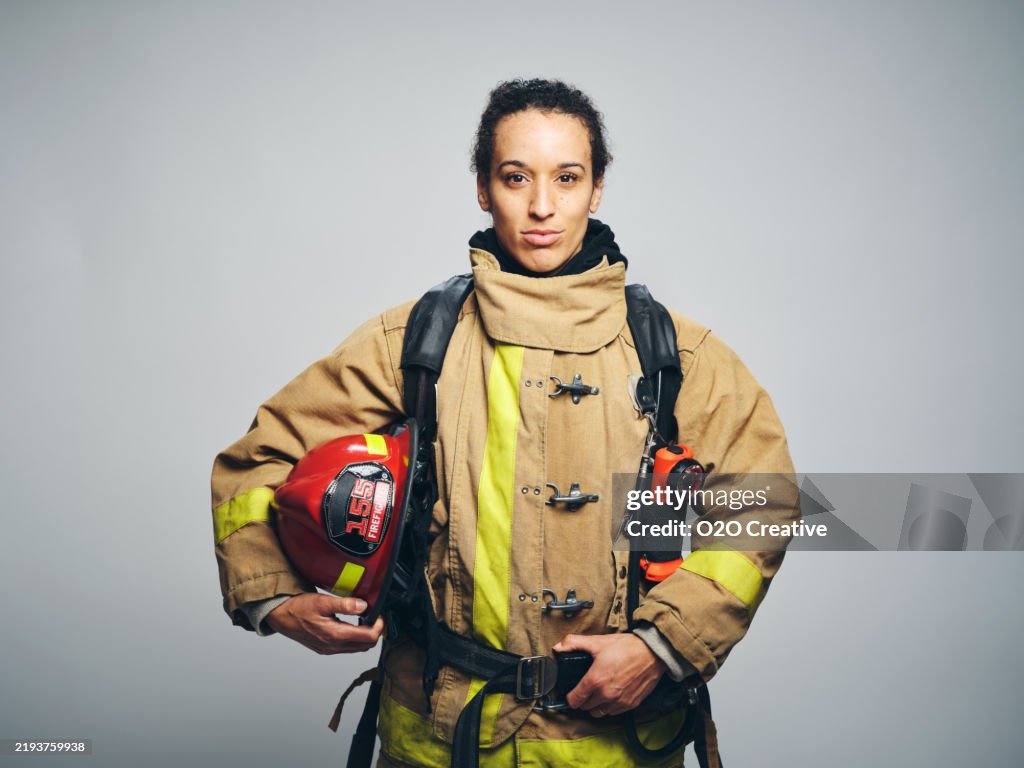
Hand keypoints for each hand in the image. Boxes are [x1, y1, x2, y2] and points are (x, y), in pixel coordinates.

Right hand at [266, 593, 383, 654]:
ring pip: (357, 648)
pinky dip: (354, 638)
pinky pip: (347, 648)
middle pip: (366, 646)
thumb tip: (363, 606)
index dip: (379, 626)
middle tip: (375, 617)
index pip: (368, 637)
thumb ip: (344, 605)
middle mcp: (333, 646)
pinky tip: (352, 625)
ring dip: (365, 636)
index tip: (379, 614)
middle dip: (375, 632)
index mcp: (335, 635)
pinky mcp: (325, 648)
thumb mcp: (322, 602)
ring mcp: (329, 649)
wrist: (281, 616)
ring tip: (365, 619)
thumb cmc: (298, 608)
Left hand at [554, 633, 666, 716]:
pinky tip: (611, 695)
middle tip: (585, 690)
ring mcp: (619, 701)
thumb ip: (574, 643)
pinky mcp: (631, 704)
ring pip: (600, 713)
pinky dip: (610, 707)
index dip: (570, 697)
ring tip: (597, 693)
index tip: (572, 693)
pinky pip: (614, 712)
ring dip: (596, 706)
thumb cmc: (627, 647)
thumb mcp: (598, 641)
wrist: (653, 653)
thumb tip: (558, 647)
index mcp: (595, 681)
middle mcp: (606, 695)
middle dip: (583, 700)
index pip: (574, 700)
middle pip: (586, 708)